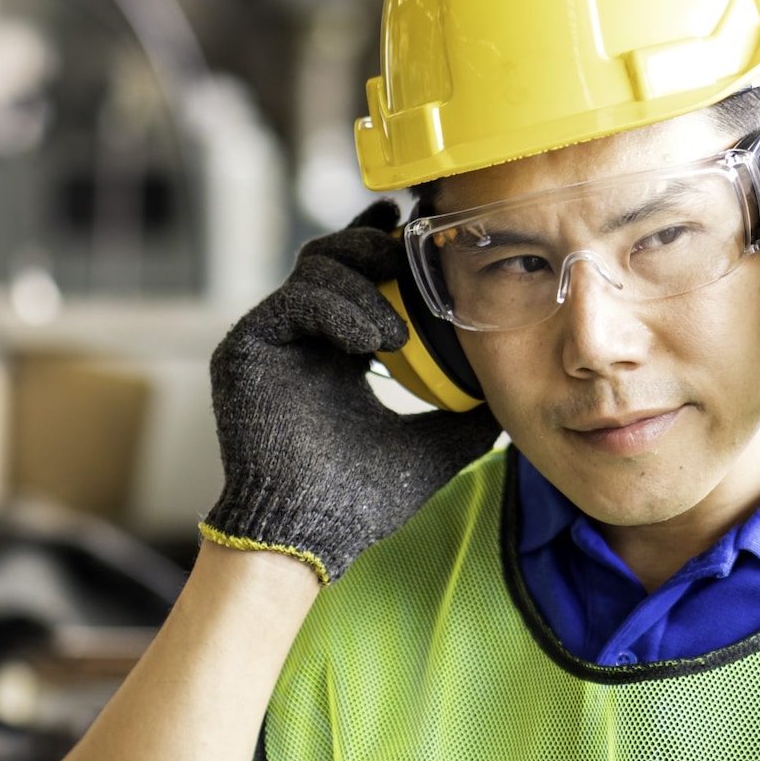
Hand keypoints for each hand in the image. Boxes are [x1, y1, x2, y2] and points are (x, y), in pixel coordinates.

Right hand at [202, 201, 502, 581]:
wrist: (313, 533)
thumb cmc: (365, 499)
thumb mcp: (434, 444)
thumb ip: (468, 414)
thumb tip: (513, 393)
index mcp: (338, 352)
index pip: (360, 277)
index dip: (386, 245)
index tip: (418, 226)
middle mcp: (302, 338)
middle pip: (332, 257)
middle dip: (373, 245)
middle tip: (408, 254)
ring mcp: (271, 339)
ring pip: (314, 269)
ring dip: (364, 286)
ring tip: (397, 332)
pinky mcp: (245, 346)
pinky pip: (293, 299)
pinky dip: (338, 309)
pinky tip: (371, 342)